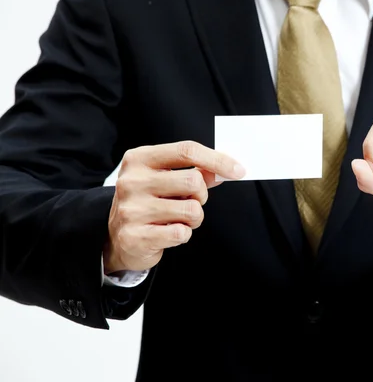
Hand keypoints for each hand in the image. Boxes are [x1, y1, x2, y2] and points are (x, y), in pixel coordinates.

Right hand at [104, 141, 244, 273]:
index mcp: (139, 159)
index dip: (218, 160)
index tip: (239, 170)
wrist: (117, 238)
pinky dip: (183, 234)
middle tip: (191, 202)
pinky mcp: (135, 236)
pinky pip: (181, 233)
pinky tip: (168, 233)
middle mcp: (131, 181)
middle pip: (193, 181)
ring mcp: (131, 209)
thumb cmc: (149, 203)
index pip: (186, 150)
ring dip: (194, 219)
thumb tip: (227, 168)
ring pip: (192, 210)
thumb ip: (196, 172)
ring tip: (177, 219)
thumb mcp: (166, 180)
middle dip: (201, 196)